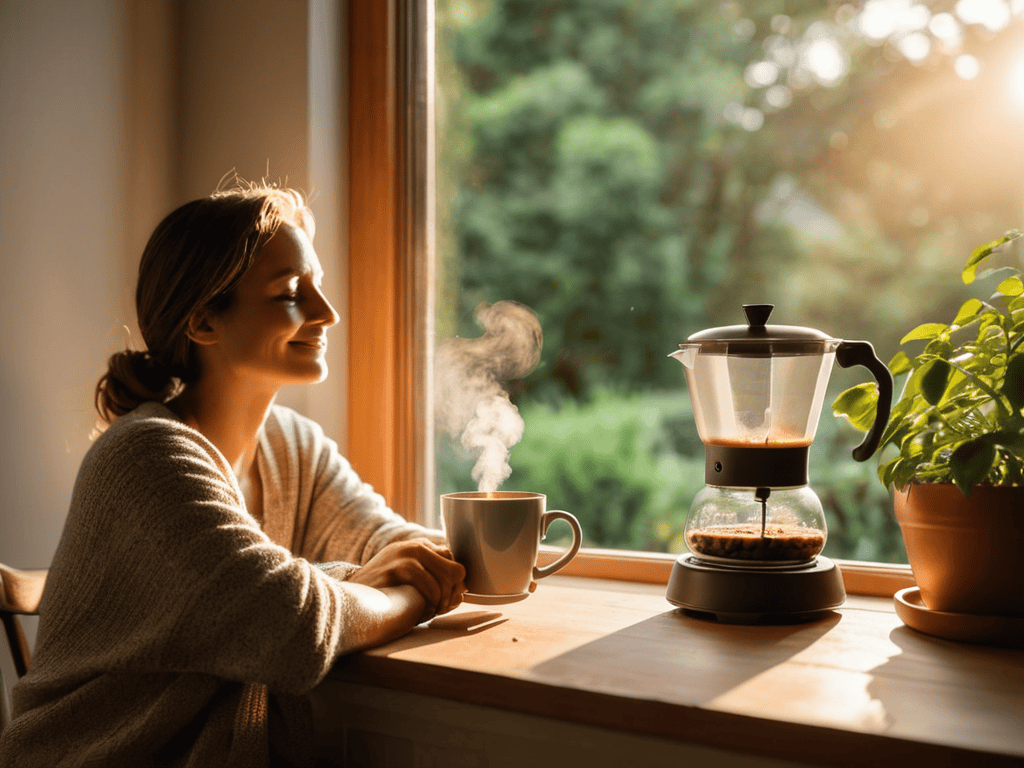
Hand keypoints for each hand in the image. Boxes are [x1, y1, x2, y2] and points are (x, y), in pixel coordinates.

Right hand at [347, 539, 465, 620]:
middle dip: (453, 594)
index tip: (448, 601)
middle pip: (456, 570)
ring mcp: (406, 554)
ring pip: (447, 577)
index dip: (456, 585)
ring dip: (442, 601)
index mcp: (420, 547)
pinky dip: (430, 603)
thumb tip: (462, 591)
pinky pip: (429, 585)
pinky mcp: (397, 567)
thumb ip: (434, 580)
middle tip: (440, 609)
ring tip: (429, 612)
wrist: (349, 599)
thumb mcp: (410, 581)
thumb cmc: (385, 595)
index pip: (454, 562)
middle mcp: (415, 546)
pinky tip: (420, 612)